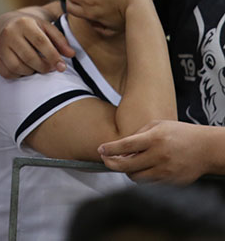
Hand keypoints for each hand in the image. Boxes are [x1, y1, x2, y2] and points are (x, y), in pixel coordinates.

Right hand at [0, 9, 73, 77]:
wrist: (2, 24)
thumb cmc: (29, 27)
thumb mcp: (45, 27)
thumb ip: (60, 40)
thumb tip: (71, 54)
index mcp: (23, 23)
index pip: (41, 43)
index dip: (53, 57)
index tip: (62, 67)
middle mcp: (8, 33)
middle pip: (30, 58)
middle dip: (43, 67)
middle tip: (50, 69)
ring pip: (18, 67)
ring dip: (31, 71)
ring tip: (36, 67)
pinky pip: (8, 73)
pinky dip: (19, 74)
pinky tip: (24, 68)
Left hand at [98, 120, 216, 183]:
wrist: (207, 149)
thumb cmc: (180, 133)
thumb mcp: (158, 125)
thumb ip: (137, 135)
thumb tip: (119, 147)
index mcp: (155, 138)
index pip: (125, 145)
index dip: (109, 149)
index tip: (100, 150)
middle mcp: (159, 156)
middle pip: (126, 166)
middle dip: (111, 164)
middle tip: (105, 159)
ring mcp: (166, 171)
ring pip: (135, 177)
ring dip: (126, 171)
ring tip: (125, 163)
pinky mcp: (171, 181)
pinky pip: (149, 182)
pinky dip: (141, 176)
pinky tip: (141, 168)